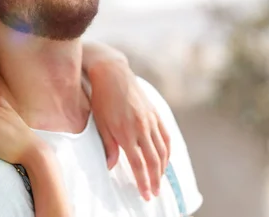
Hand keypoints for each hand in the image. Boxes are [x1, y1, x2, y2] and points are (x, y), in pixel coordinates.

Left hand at [87, 59, 170, 200]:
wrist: (113, 74)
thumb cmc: (102, 99)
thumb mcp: (101, 124)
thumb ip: (108, 146)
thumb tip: (112, 166)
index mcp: (126, 133)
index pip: (138, 165)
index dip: (143, 182)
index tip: (146, 195)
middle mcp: (142, 128)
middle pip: (153, 161)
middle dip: (155, 180)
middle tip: (155, 193)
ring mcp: (151, 120)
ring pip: (162, 150)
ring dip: (162, 168)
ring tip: (159, 180)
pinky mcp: (155, 113)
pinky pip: (166, 136)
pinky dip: (167, 150)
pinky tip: (165, 159)